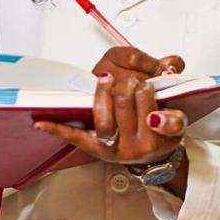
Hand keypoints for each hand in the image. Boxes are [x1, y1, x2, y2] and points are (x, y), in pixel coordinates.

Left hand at [34, 51, 188, 164]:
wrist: (149, 155)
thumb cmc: (159, 128)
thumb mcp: (178, 107)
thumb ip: (174, 76)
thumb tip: (169, 64)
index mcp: (164, 134)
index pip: (161, 114)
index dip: (149, 96)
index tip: (145, 85)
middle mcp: (140, 145)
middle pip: (127, 103)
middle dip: (127, 85)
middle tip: (129, 82)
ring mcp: (116, 148)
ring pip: (105, 115)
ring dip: (104, 93)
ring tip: (107, 81)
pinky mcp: (95, 148)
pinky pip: (74, 137)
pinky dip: (57, 128)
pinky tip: (41, 121)